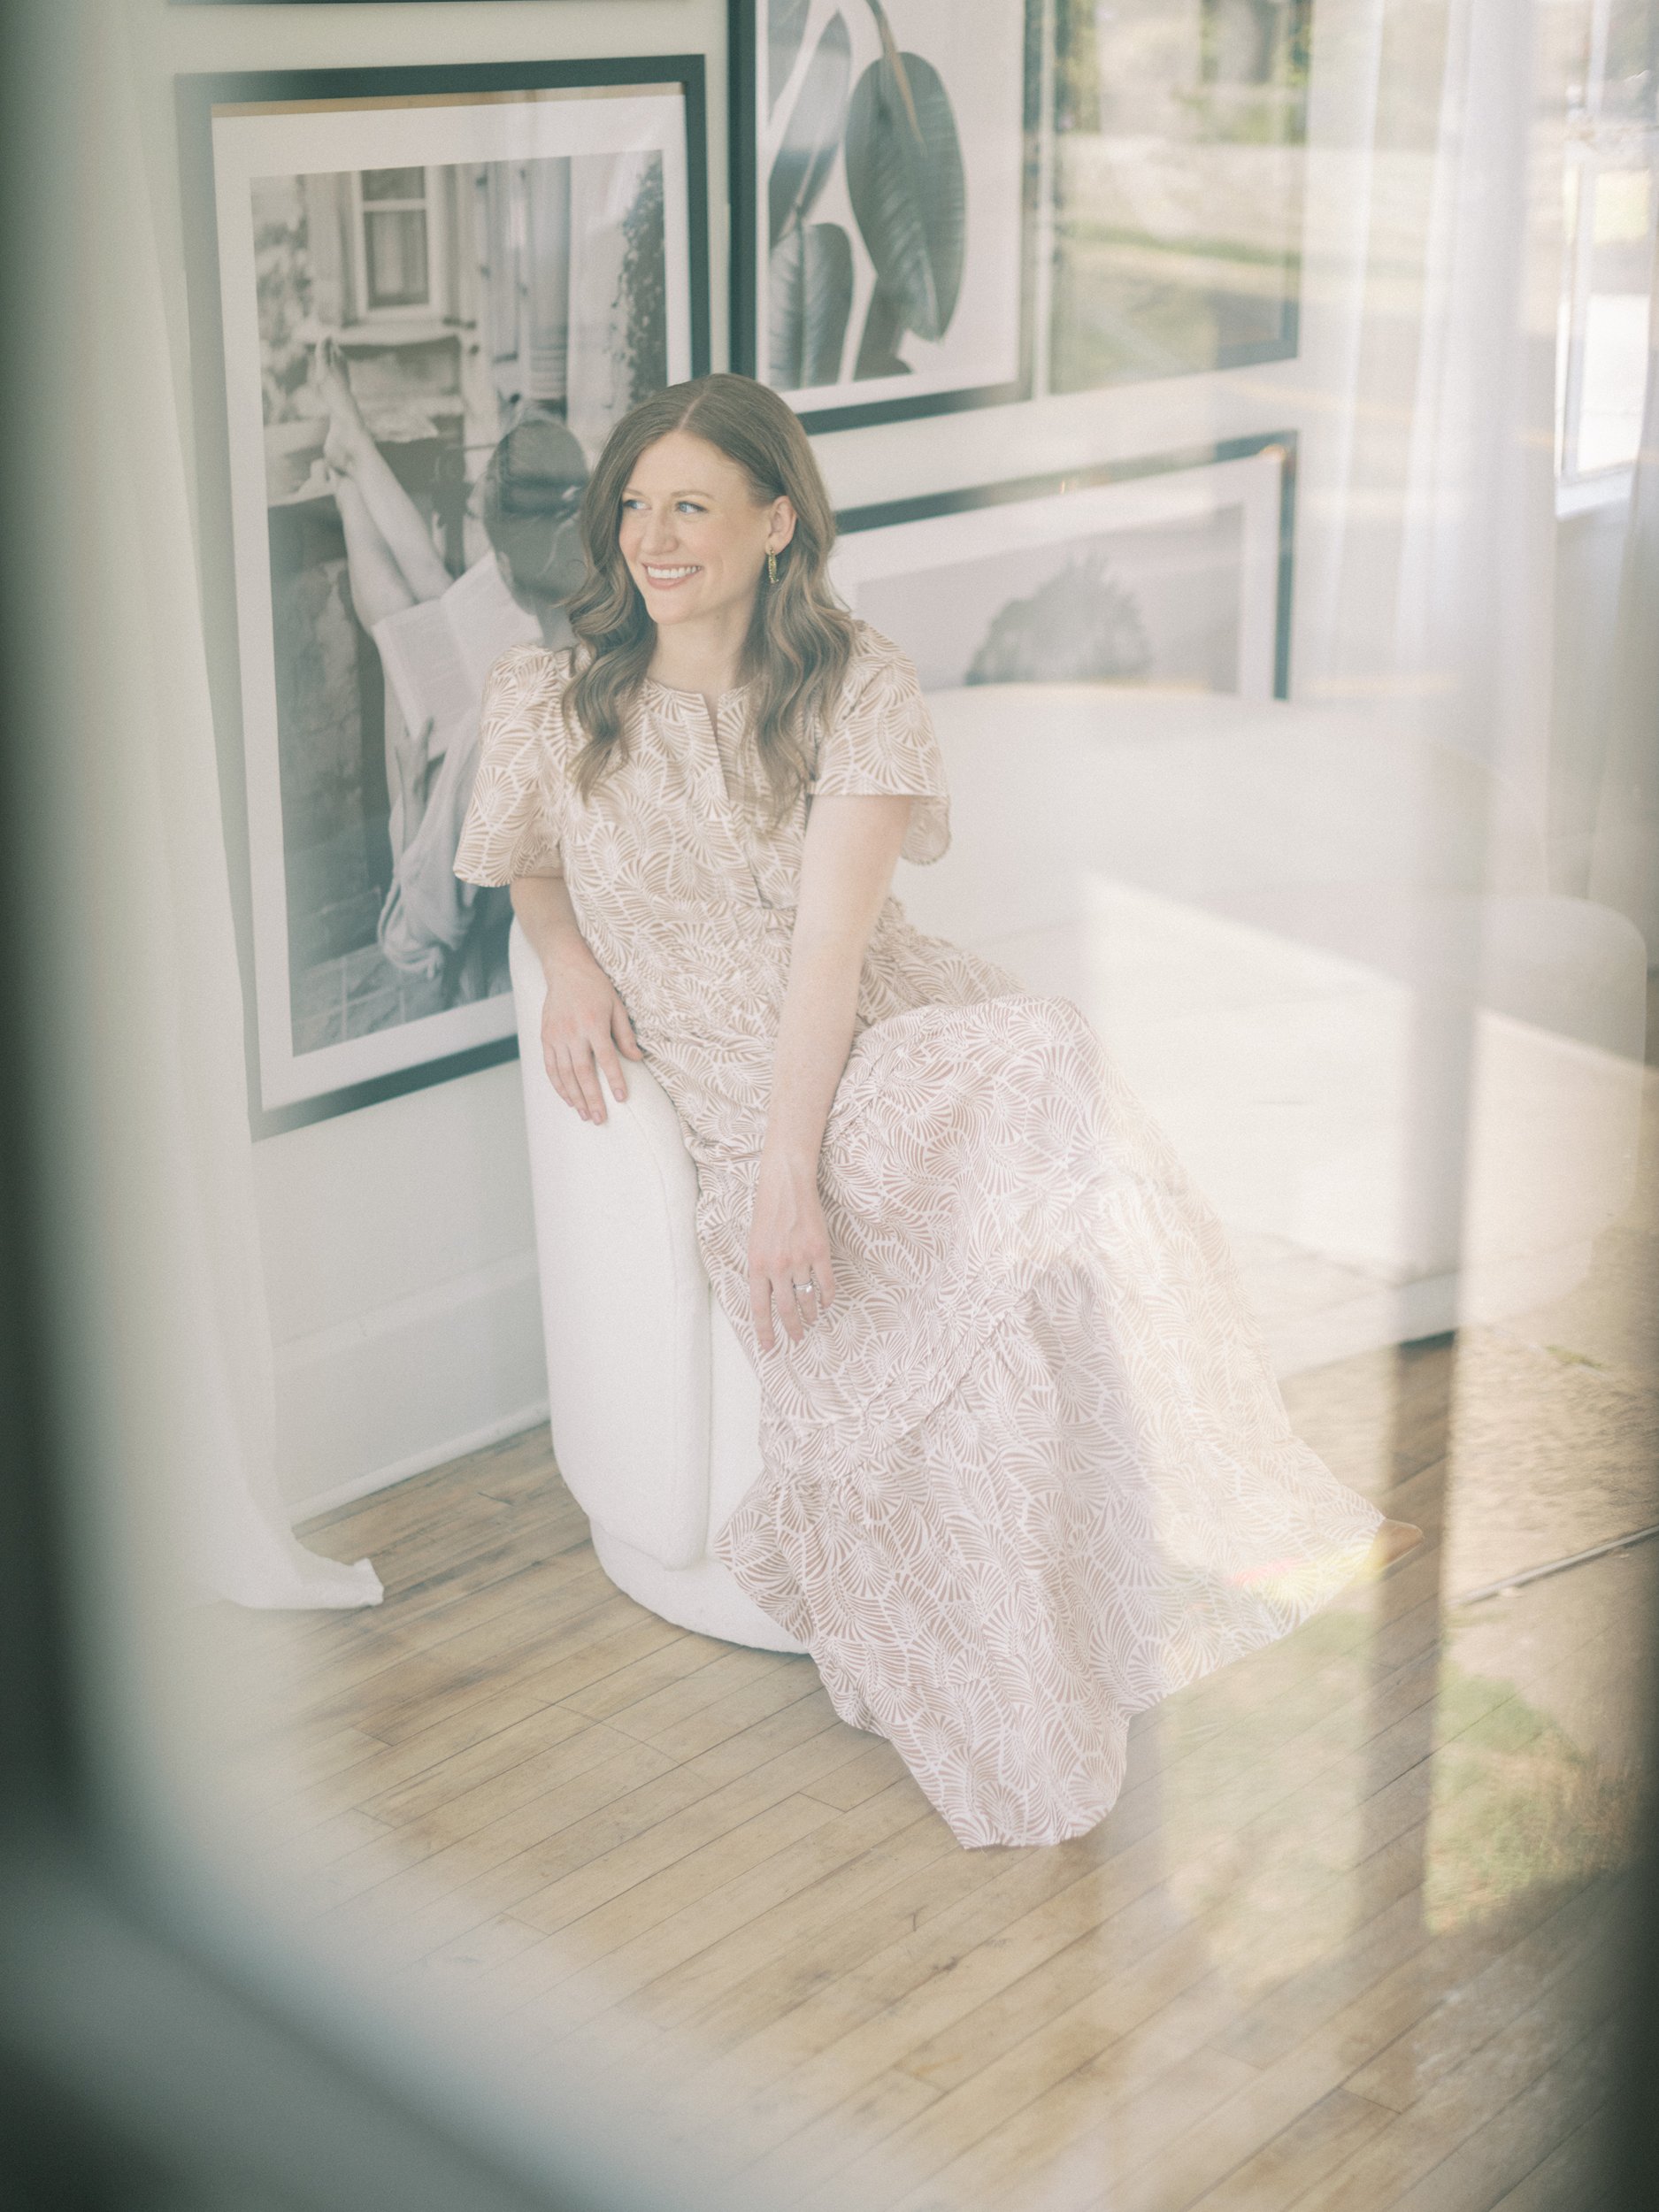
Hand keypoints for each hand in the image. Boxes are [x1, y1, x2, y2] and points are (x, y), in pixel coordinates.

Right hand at [539, 938, 642, 1122]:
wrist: (565, 969)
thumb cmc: (596, 987)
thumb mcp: (617, 1006)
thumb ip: (625, 1034)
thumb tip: (637, 1059)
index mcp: (594, 1024)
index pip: (606, 1058)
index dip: (614, 1080)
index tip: (621, 1098)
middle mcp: (573, 1032)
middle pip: (583, 1072)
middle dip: (592, 1098)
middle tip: (600, 1118)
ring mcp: (556, 1036)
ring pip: (564, 1074)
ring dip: (575, 1097)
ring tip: (585, 1115)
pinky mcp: (545, 1038)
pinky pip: (550, 1067)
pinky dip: (558, 1085)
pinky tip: (568, 1099)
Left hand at [748, 1150, 836, 1349]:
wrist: (786, 1185)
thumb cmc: (767, 1213)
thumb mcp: (754, 1244)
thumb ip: (761, 1271)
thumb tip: (768, 1297)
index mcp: (756, 1265)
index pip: (759, 1308)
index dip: (765, 1331)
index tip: (770, 1348)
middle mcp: (777, 1266)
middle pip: (786, 1309)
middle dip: (792, 1329)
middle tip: (797, 1339)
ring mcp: (799, 1259)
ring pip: (807, 1299)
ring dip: (810, 1314)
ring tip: (812, 1320)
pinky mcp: (819, 1251)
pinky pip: (826, 1283)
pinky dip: (827, 1297)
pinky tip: (826, 1303)